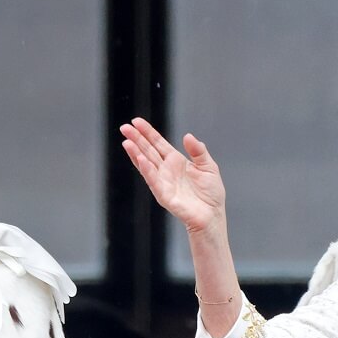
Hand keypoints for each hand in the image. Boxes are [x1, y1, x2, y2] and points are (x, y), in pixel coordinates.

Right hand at [120, 117, 226, 234]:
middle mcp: (166, 170)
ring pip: (146, 164)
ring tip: (126, 142)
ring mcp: (163, 182)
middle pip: (148, 151)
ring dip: (136, 153)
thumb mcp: (208, 166)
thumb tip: (187, 136)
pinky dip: (147, 170)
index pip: (158, 143)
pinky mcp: (164, 195)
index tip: (136, 121)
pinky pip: (153, 181)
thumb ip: (198, 151)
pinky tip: (140, 159)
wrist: (212, 215)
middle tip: (124, 127)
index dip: (147, 132)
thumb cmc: (211, 194)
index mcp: (176, 161)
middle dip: (136, 139)